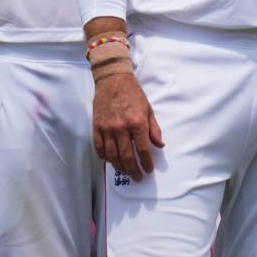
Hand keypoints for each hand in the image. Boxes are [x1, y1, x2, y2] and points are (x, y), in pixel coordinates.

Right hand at [92, 64, 162, 180]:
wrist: (112, 80)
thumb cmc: (133, 94)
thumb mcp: (148, 109)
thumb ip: (154, 129)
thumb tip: (160, 145)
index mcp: (137, 122)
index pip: (142, 149)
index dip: (146, 162)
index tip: (148, 169)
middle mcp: (121, 127)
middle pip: (127, 156)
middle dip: (133, 169)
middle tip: (137, 177)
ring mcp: (107, 128)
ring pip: (112, 155)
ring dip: (119, 167)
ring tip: (125, 172)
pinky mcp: (96, 127)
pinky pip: (99, 147)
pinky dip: (104, 157)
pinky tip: (110, 161)